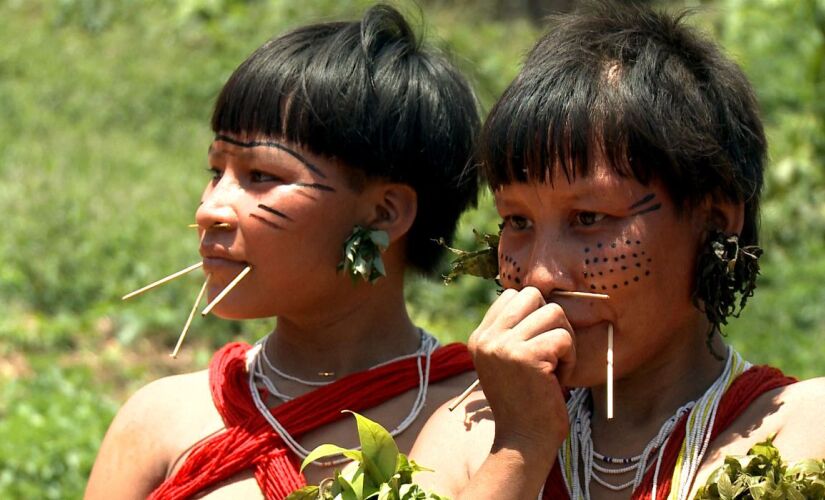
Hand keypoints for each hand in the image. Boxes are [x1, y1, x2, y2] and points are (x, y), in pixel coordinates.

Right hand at [468, 286, 574, 452]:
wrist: (523, 442)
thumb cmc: (524, 403)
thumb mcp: (506, 362)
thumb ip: (513, 332)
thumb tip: (538, 298)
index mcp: (479, 337)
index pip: (512, 295)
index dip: (534, 315)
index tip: (537, 345)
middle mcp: (487, 338)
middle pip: (533, 296)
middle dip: (551, 321)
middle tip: (552, 352)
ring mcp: (504, 346)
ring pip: (553, 312)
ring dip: (563, 340)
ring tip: (555, 367)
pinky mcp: (526, 357)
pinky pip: (563, 338)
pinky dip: (570, 359)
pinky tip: (559, 379)